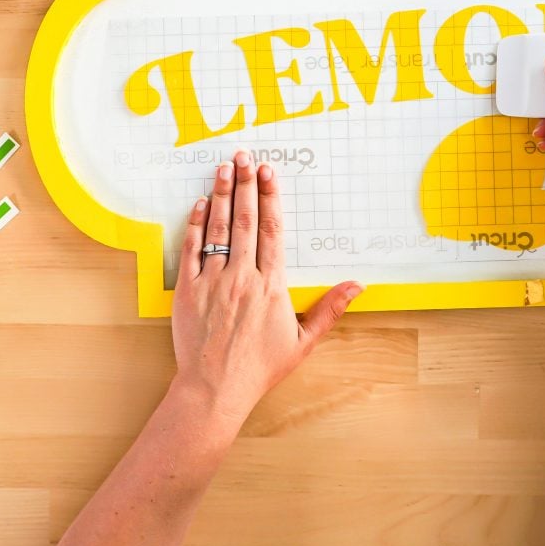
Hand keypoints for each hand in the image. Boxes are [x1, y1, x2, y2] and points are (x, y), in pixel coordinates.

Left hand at [171, 150, 363, 425]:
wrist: (215, 389)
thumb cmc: (259, 369)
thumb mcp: (302, 341)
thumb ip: (329, 309)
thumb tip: (357, 286)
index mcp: (271, 286)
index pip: (272, 230)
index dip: (270, 198)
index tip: (268, 174)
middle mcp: (242, 276)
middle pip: (244, 220)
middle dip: (244, 184)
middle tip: (245, 157)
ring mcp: (212, 281)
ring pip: (217, 228)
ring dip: (220, 194)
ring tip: (222, 168)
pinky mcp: (187, 290)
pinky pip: (191, 249)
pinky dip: (194, 224)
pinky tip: (199, 204)